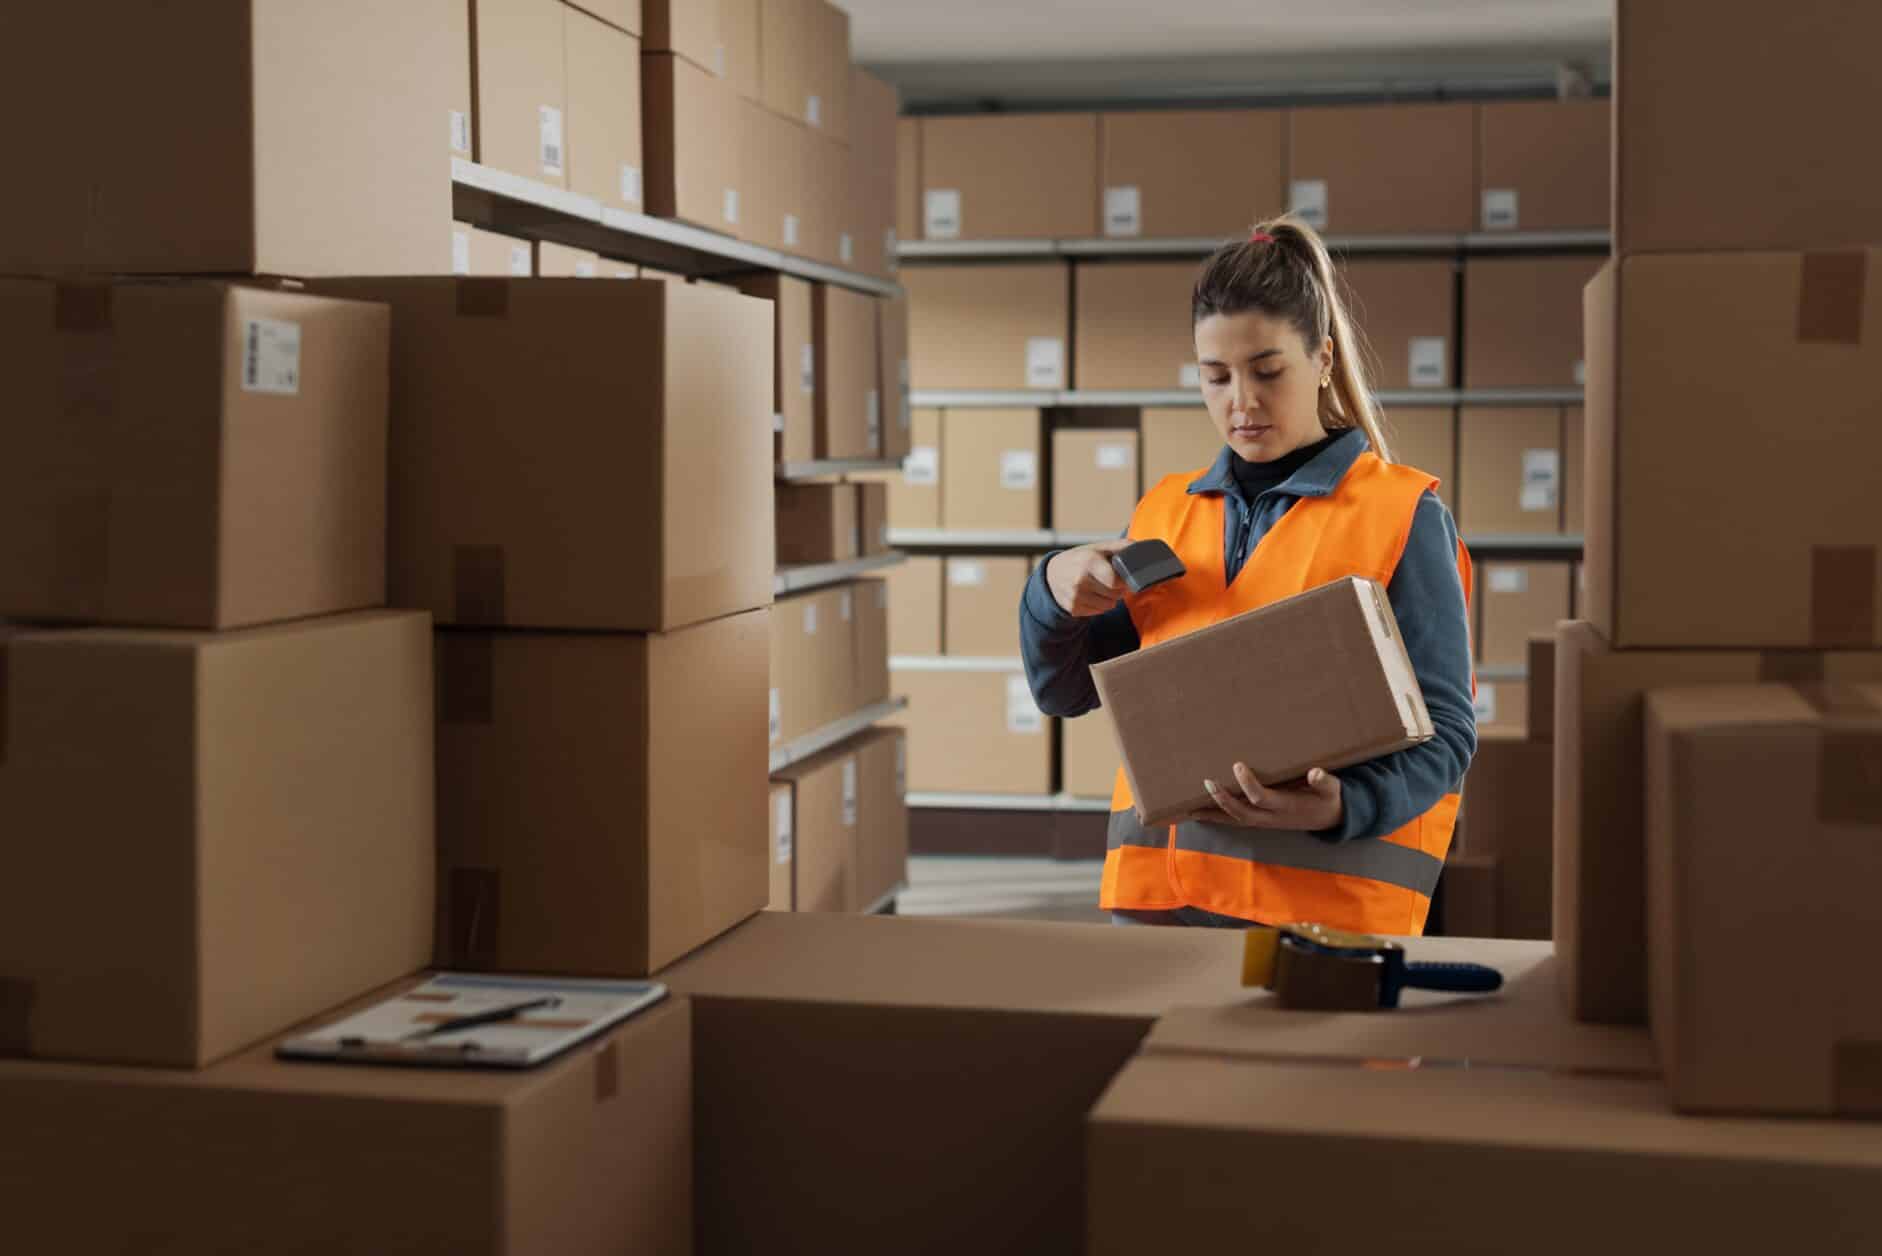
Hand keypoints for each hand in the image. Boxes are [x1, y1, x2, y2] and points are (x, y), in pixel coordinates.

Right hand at [1046, 538, 1131, 616]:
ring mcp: (1075, 596)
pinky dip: (1099, 605)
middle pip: (1115, 595)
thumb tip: (1141, 548)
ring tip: (1101, 588)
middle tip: (1111, 581)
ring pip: (1108, 606)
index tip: (1123, 578)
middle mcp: (1080, 580)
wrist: (1051, 575)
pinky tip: (1092, 595)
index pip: (1116, 582)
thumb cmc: (1080, 559)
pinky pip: (1098, 611)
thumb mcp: (1098, 548)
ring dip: (1110, 598)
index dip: (1124, 582)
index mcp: (1089, 562)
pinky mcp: (1073, 609)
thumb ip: (1120, 546)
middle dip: (1118, 589)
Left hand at [1186, 762, 1344, 832]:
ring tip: (1190, 806)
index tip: (1237, 765)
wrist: (1331, 818)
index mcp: (1287, 806)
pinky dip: (1217, 817)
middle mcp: (1272, 817)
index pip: (1261, 798)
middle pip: (1242, 812)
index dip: (1248, 784)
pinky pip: (1236, 820)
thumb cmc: (1328, 798)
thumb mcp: (1332, 789)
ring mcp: (1265, 821)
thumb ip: (1325, 781)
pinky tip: (1200, 812)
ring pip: (1235, 819)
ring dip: (1214, 812)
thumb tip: (1316, 772)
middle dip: (1223, 800)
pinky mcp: (1261, 820)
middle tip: (1207, 781)